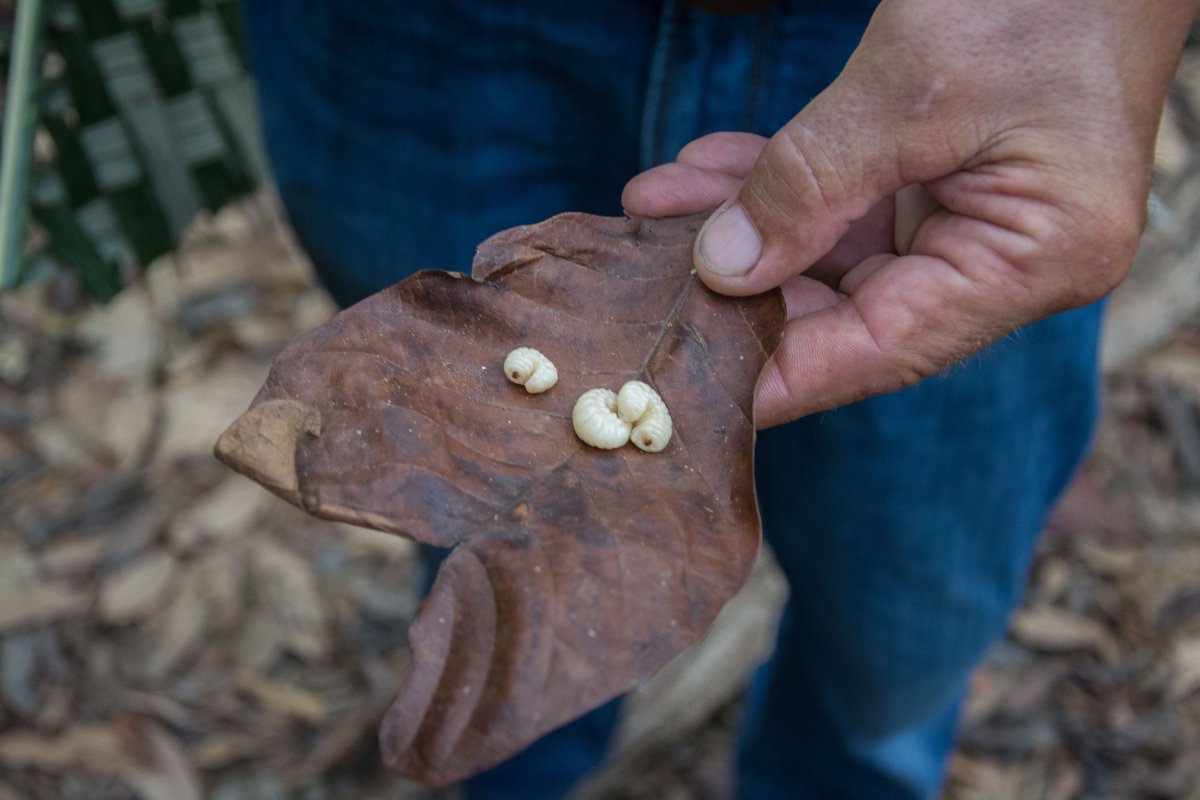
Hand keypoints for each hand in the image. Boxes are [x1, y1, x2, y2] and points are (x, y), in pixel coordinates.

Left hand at [623, 0, 1196, 427]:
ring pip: (832, 253)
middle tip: (645, 272)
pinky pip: (846, 202)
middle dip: (738, 285)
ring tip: (654, 207)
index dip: (780, 374)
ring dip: (742, 226)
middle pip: (848, 310)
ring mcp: (976, 219)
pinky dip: (778, 185)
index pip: (882, 349)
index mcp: (1030, 261)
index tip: (692, 390)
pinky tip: (704, 171)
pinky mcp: (945, 178)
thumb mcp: (910, 90)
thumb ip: (809, 184)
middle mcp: (1007, 258)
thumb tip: (720, 269)